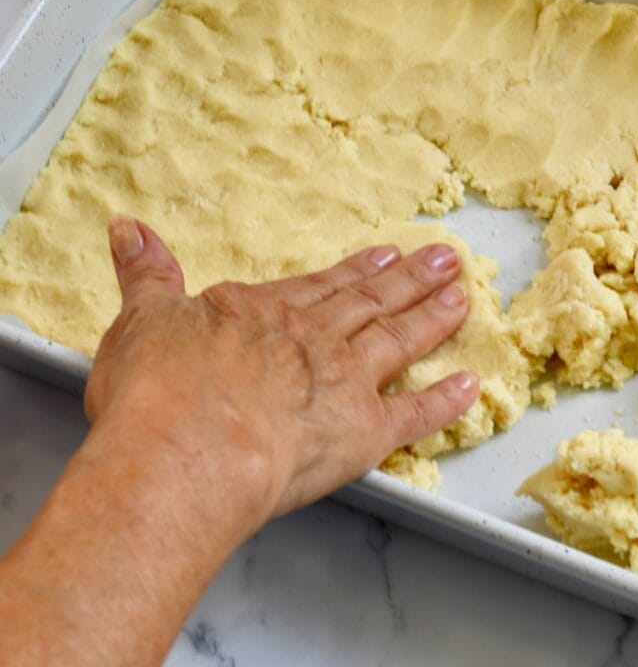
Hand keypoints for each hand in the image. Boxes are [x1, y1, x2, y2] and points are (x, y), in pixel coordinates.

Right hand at [85, 216, 479, 528]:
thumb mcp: (140, 320)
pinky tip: (471, 386)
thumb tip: (127, 226)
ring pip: (399, 338)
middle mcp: (312, 338)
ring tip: (462, 297)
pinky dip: (445, 401)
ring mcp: (344, 380)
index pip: (321, 286)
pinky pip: (415, 414)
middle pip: (371, 301)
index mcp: (264, 313)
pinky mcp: (363, 431)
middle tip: (446, 260)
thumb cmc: (158, 393)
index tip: (385, 255)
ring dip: (432, 317)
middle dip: (410, 279)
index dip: (356, 270)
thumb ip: (145, 273)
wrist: (189, 450)